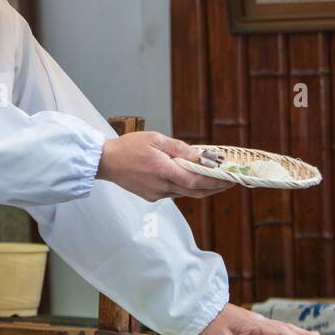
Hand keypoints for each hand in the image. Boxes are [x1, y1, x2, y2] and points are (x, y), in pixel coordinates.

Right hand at [96, 131, 235, 201]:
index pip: (197, 182)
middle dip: (214, 188)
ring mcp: (155, 193)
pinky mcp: (150, 196)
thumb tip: (199, 155)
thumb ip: (179, 148)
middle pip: (195, 192)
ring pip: (185, 194)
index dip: (216, 182)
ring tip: (213, 180)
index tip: (230, 179)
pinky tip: (188, 179)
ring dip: (200, 188)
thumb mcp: (155, 139)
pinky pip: (173, 193)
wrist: (105, 161)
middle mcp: (161, 186)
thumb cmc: (127, 147)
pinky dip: (184, 188)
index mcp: (163, 171)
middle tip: (228, 182)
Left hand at [198, 303, 326, 334]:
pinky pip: (272, 327)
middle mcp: (257, 321)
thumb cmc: (209, 323)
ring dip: (297, 331)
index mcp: (254, 324)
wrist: (199, 309)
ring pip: (280, 326)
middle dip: (304, 333)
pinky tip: (287, 334)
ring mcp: (254, 321)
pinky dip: (285, 330)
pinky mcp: (249, 322)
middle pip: (285, 327)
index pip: (280, 332)